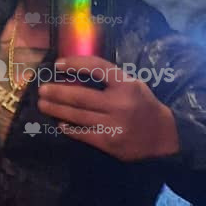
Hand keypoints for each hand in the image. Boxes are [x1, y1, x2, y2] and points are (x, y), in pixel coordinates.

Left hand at [37, 55, 179, 162]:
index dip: (75, 64)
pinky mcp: (109, 142)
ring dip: (57, 109)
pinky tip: (60, 122)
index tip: (58, 64)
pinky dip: (69, 127)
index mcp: (126, 84)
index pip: (96, 68)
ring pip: (78, 115)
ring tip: (43, 104)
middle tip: (42, 90)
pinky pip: (83, 133)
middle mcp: (119, 103)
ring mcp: (113, 124)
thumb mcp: (133, 84)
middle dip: (57, 92)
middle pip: (80, 95)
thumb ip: (110, 79)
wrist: (163, 135)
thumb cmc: (143, 105)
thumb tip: (76, 73)